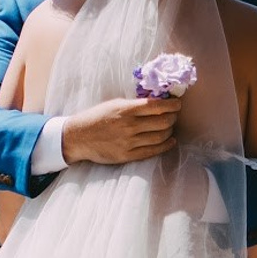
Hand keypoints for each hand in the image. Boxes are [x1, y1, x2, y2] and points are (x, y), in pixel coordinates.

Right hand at [60, 96, 181, 164]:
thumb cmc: (97, 117)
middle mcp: (129, 126)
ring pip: (160, 136)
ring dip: (169, 130)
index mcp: (126, 110)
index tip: (177, 103)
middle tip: (173, 115)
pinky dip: (165, 145)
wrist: (79, 137)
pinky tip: (170, 141)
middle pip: (163, 121)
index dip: (172, 104)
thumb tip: (158, 101)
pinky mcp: (127, 155)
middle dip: (173, 117)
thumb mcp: (115, 104)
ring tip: (169, 127)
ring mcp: (129, 142)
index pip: (157, 106)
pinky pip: (153, 151)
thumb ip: (135, 104)